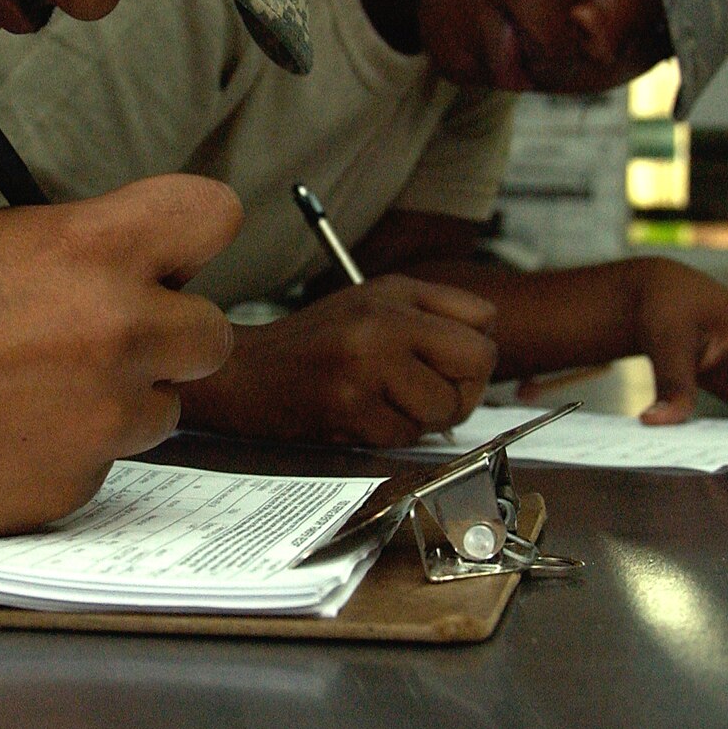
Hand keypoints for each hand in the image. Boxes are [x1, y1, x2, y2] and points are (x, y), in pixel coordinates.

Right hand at [0, 175, 242, 540]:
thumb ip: (79, 247)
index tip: (172, 255)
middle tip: (109, 338)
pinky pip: (104, 465)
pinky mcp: (74, 487)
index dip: (191, 237)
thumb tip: (133, 262)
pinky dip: (68, 454)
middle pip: (212, 334)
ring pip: (163, 409)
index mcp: (93, 249)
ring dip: (118, 401)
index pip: (213, 216)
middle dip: (169, 336)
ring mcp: (101, 418)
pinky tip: (3, 436)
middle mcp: (115, 331)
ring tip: (35, 392)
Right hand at [182, 275, 498, 447]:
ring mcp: (367, 361)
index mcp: (396, 291)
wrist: (243, 371)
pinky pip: (404, 435)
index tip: (451, 367)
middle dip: (463, 391)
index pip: (484, 319)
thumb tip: (484, 354)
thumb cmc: (312, 346)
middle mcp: (385, 319)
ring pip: (445, 408)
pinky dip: (388, 437)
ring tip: (385, 406)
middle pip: (478, 361)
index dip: (475, 353)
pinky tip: (360, 418)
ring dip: (423, 421)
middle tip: (430, 397)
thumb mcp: (371, 307)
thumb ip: (428, 318)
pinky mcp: (348, 404)